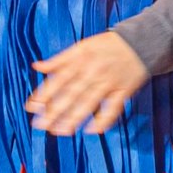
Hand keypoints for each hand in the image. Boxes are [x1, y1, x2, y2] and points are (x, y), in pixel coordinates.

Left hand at [27, 31, 149, 135]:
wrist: (141, 41)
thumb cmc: (108, 45)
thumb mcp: (82, 46)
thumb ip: (60, 59)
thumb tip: (37, 66)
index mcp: (81, 60)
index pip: (59, 79)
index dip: (44, 94)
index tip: (32, 108)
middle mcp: (93, 72)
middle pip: (71, 94)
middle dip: (54, 111)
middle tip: (41, 126)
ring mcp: (109, 83)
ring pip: (89, 103)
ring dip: (74, 118)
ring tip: (61, 131)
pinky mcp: (124, 90)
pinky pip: (113, 108)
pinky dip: (104, 120)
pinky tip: (92, 130)